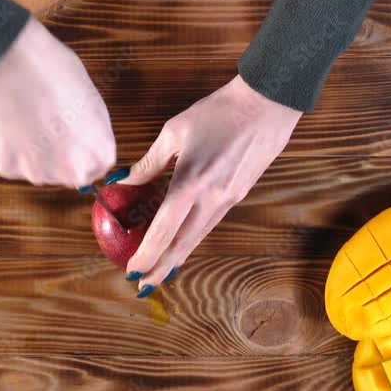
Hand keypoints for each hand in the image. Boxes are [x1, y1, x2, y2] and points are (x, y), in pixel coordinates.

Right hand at [0, 18, 115, 186]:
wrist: (9, 63)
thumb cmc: (52, 71)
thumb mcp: (89, 99)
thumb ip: (90, 130)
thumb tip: (82, 140)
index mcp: (98, 153)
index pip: (97, 165)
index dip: (82, 149)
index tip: (72, 135)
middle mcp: (71, 172)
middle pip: (66, 172)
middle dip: (58, 155)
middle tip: (46, 125)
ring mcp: (37, 173)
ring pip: (37, 169)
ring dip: (32, 152)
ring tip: (25, 120)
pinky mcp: (7, 168)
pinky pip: (11, 163)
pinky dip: (8, 148)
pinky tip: (7, 123)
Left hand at [116, 75, 302, 296]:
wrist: (267, 103)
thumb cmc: (217, 112)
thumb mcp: (174, 132)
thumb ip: (148, 163)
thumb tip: (123, 182)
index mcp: (192, 181)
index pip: (164, 228)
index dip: (147, 253)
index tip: (132, 270)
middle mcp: (212, 197)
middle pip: (183, 244)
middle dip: (161, 268)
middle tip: (143, 286)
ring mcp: (229, 199)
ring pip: (198, 237)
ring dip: (177, 257)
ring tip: (159, 271)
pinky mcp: (238, 195)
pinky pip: (209, 224)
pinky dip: (192, 238)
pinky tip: (181, 243)